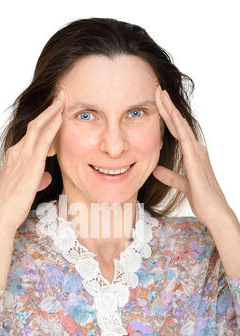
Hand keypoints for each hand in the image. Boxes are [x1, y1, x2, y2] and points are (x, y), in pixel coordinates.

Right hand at [0, 90, 64, 232]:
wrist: (2, 213)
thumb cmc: (12, 203)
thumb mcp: (27, 187)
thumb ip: (37, 178)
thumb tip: (46, 176)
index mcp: (16, 156)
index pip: (32, 134)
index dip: (44, 120)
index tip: (55, 110)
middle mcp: (18, 151)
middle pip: (35, 124)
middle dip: (49, 109)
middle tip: (61, 95)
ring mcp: (23, 156)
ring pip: (39, 127)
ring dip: (52, 112)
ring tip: (63, 99)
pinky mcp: (30, 163)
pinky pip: (43, 139)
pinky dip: (52, 127)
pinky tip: (60, 117)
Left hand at [152, 84, 230, 226]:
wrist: (214, 211)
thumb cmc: (202, 198)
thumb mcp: (182, 184)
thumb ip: (170, 176)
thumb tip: (157, 169)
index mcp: (193, 153)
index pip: (176, 130)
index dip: (166, 116)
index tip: (157, 103)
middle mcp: (196, 149)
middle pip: (178, 123)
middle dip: (167, 106)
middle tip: (157, 90)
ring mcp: (197, 153)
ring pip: (181, 126)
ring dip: (170, 110)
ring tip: (161, 95)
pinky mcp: (195, 160)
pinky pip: (185, 139)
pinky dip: (178, 125)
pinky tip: (171, 114)